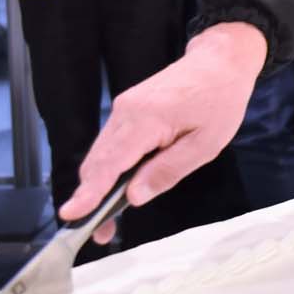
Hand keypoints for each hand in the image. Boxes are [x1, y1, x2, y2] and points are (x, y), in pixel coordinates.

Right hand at [60, 23, 265, 242]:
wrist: (221, 60)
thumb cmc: (220, 99)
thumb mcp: (205, 144)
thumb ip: (167, 171)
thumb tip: (134, 197)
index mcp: (146, 119)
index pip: (110, 163)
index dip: (89, 193)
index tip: (71, 214)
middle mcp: (126, 112)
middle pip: (98, 162)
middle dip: (92, 198)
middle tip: (99, 233)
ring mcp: (124, 108)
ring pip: (101, 154)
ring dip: (99, 185)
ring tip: (107, 219)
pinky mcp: (128, 109)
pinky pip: (112, 143)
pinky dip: (110, 167)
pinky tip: (119, 187)